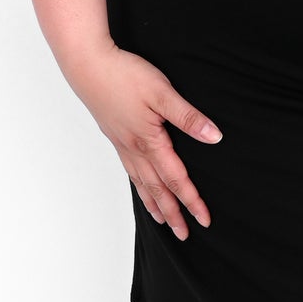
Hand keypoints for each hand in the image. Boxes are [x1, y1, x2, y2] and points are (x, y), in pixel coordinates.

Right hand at [65, 41, 221, 239]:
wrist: (88, 65)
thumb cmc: (125, 75)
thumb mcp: (163, 92)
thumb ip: (188, 117)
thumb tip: (214, 137)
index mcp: (149, 142)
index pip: (176, 179)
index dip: (192, 200)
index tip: (205, 219)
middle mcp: (134, 149)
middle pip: (158, 189)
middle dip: (174, 213)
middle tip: (185, 235)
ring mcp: (122, 144)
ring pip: (142, 183)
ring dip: (155, 204)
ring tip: (164, 222)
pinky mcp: (115, 136)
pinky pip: (130, 170)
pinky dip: (139, 187)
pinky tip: (141, 187)